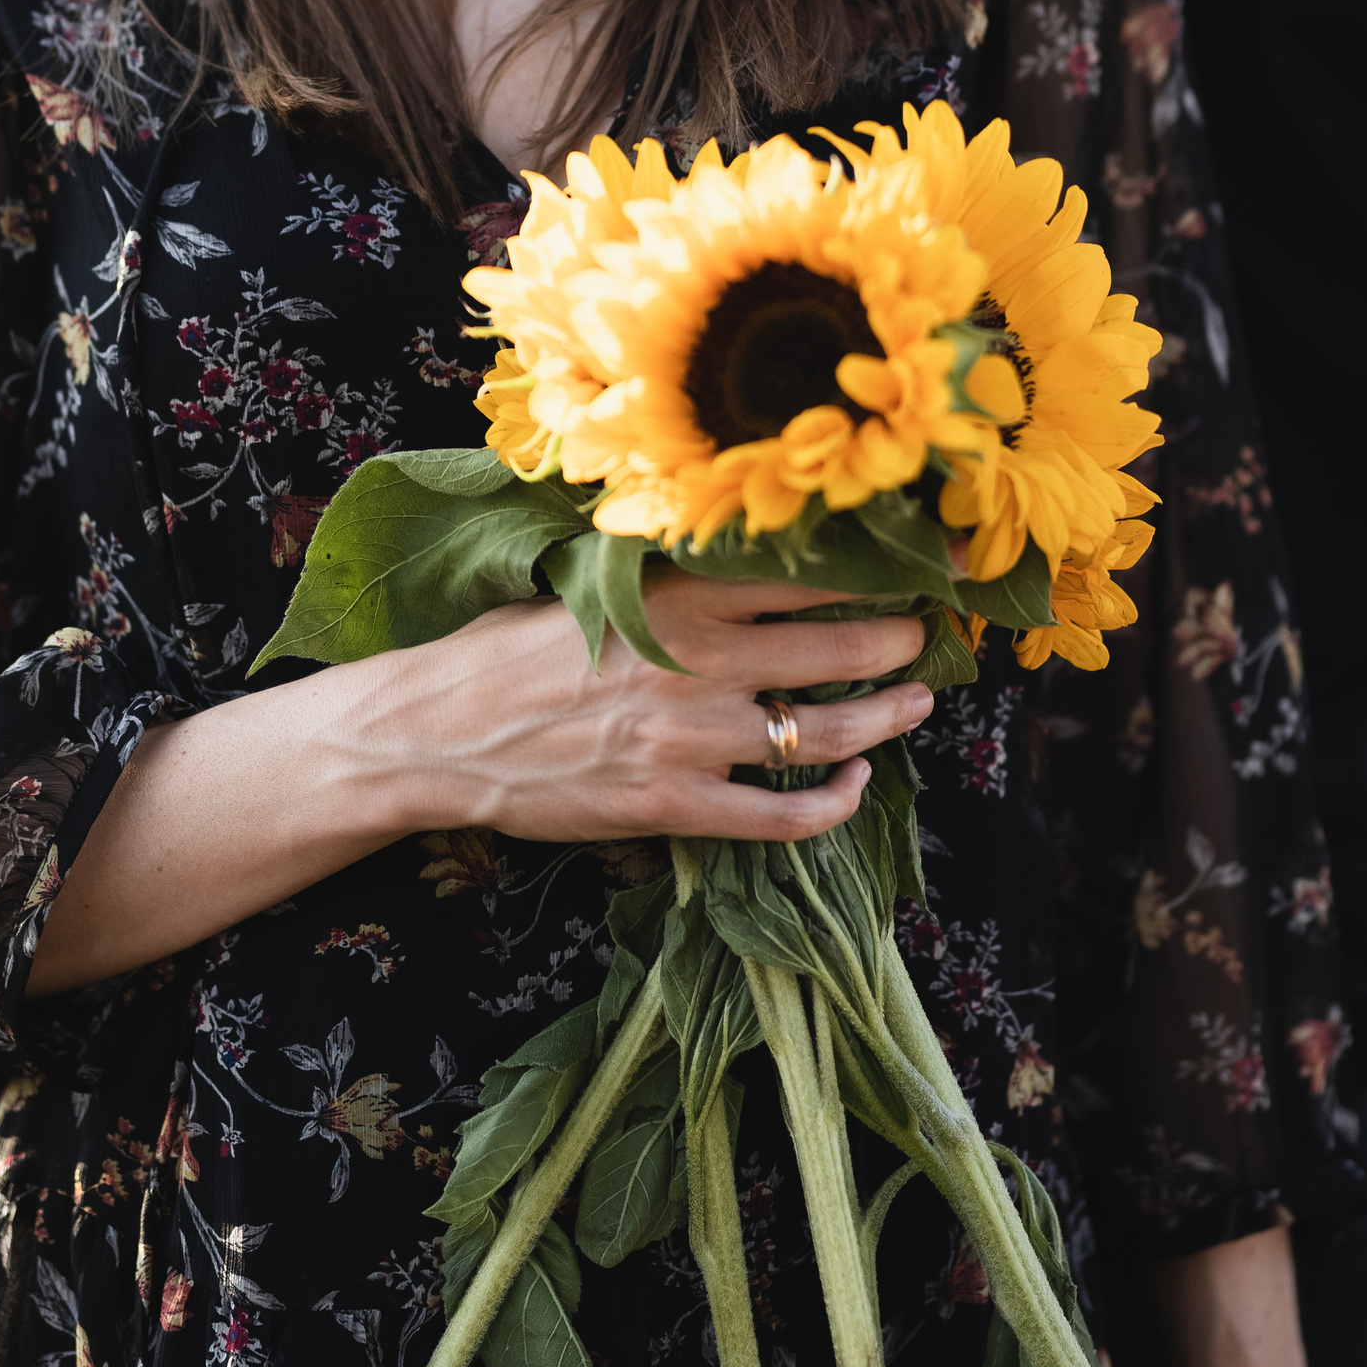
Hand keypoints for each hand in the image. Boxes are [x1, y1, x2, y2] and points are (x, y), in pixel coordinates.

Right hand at [342, 563, 930, 847]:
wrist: (436, 733)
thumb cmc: (505, 652)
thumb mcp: (589, 586)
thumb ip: (668, 576)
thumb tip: (740, 551)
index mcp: (676, 597)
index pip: (806, 576)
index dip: (875, 572)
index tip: (920, 563)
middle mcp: (696, 663)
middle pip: (839, 651)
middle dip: (901, 642)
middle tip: (929, 635)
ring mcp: (689, 739)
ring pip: (825, 732)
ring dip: (886, 719)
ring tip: (915, 704)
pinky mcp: (673, 806)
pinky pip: (779, 814)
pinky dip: (831, 805)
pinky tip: (854, 788)